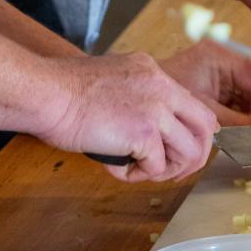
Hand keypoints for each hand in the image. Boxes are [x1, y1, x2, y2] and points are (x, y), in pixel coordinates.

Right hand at [40, 53, 216, 182]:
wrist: (44, 93)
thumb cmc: (64, 92)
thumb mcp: (113, 83)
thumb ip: (137, 100)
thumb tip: (150, 133)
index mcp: (154, 73)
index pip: (195, 106)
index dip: (193, 135)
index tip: (179, 150)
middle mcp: (161, 87)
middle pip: (206, 129)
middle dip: (194, 157)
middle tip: (172, 171)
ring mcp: (155, 109)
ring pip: (188, 152)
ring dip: (167, 170)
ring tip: (141, 172)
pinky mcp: (143, 132)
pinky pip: (155, 167)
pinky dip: (137, 176)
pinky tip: (117, 168)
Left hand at [160, 40, 250, 125]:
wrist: (141, 96)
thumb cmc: (166, 99)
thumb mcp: (204, 110)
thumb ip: (234, 118)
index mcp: (220, 56)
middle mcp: (224, 59)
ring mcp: (221, 71)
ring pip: (249, 91)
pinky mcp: (217, 83)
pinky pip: (238, 97)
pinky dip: (243, 112)